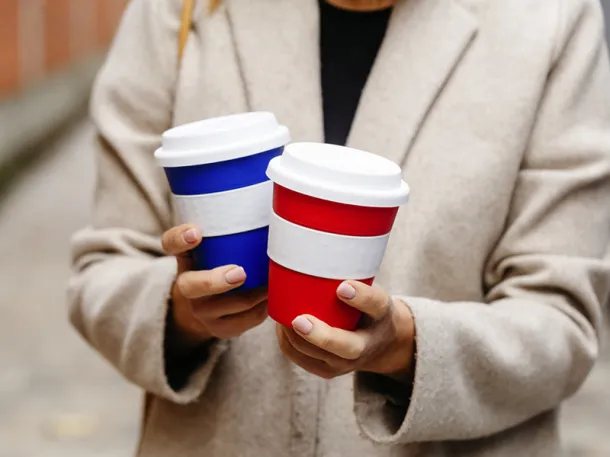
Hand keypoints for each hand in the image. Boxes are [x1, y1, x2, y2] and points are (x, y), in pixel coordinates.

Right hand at [162, 224, 267, 347]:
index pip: (170, 244)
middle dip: (216, 281)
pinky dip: (259, 311)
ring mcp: (202, 311)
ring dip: (250, 297)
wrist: (208, 306)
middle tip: (239, 272)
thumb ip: (233, 223)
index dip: (180, 238)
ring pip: (223, 309)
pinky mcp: (220, 330)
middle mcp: (187, 286)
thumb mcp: (218, 243)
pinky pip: (242, 323)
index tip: (196, 231)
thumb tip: (269, 182)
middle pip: (191, 286)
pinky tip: (273, 299)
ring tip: (270, 284)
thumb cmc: (223, 261)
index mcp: (185, 257)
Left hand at [276, 281, 414, 379]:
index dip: (360, 296)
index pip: (374, 305)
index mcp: (382, 315)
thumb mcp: (372, 288)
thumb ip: (352, 273)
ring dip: (294, 336)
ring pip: (315, 354)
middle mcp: (367, 346)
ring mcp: (346, 364)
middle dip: (319, 336)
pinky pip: (301, 359)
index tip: (343, 286)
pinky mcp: (328, 372)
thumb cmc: (369, 305)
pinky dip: (287, 343)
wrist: (382, 343)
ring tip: (280, 314)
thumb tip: (315, 241)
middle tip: (299, 320)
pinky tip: (281, 326)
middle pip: (344, 347)